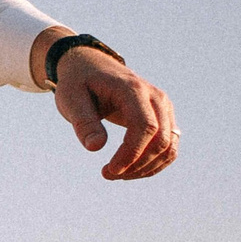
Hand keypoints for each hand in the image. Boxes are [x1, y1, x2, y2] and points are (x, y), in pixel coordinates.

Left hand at [52, 45, 178, 180]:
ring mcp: (163, 107)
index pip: (145, 126)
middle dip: (137, 164)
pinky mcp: (164, 117)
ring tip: (116, 173)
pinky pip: (169, 146)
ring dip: (146, 168)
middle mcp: (156, 97)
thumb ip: (83, 122)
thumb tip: (96, 147)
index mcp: (133, 89)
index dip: (131, 153)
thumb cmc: (79, 83)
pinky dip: (153, 163)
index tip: (109, 170)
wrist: (92, 67)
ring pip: (169, 146)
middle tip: (107, 174)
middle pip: (161, 140)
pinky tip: (130, 170)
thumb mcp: (71, 99)